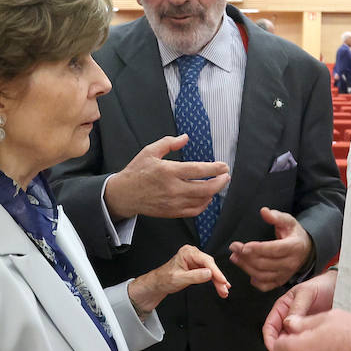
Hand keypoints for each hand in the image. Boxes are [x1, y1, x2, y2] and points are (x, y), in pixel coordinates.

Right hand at [103, 135, 229, 220]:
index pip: (198, 170)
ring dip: (214, 193)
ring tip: (217, 185)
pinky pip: (194, 211)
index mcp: (168, 171)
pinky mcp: (172, 212)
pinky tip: (206, 197)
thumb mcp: (150, 151)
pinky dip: (204, 204)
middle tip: (225, 176)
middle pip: (205, 188)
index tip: (224, 166)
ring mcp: (173, 202)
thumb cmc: (137, 172)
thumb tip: (185, 138)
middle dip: (220, 182)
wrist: (124, 194)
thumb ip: (169, 143)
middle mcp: (173, 188)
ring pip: (202, 200)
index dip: (215, 169)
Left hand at [128, 244, 230, 312]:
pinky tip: (220, 287)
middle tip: (224, 289)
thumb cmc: (165, 279)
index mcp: (187, 252)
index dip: (216, 271)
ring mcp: (196, 260)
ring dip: (218, 281)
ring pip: (211, 270)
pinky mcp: (197, 267)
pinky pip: (208, 274)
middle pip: (211, 265)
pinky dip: (214, 281)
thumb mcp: (180, 279)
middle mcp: (193, 254)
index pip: (206, 261)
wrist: (158, 284)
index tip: (222, 280)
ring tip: (224, 291)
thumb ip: (195, 276)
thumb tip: (209, 273)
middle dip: (218, 278)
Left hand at [229, 207, 312, 291]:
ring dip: (246, 267)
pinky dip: (254, 280)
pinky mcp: (280, 282)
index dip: (257, 249)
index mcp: (294, 247)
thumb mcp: (288, 221)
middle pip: (265, 263)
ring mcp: (286, 274)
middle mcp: (291, 263)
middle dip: (246, 256)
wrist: (305, 250)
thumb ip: (276, 216)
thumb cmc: (293, 234)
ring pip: (262, 275)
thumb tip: (264, 211)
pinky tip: (247, 270)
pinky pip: (265, 286)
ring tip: (235, 257)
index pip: (274, 250)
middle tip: (233, 248)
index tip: (243, 246)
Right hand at [262, 270, 336, 350]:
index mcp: (283, 308)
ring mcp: (301, 327)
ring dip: (295, 348)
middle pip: (279, 338)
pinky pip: (306, 343)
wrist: (341, 288)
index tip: (274, 348)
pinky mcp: (312, 333)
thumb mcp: (307, 292)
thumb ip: (297, 306)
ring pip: (292, 343)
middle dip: (282, 347)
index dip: (270, 339)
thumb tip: (288, 323)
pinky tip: (312, 348)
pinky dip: (307, 348)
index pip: (270, 326)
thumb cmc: (323, 286)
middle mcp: (290, 319)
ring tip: (303, 350)